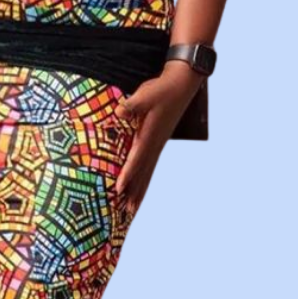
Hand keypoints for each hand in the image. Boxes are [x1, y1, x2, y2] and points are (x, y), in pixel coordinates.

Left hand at [114, 61, 204, 215]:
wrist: (180, 85)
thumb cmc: (160, 90)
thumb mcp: (144, 95)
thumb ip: (131, 105)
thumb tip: (118, 112)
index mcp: (149, 135)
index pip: (136, 159)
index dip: (126, 175)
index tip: (118, 190)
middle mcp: (154, 144)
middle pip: (142, 174)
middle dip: (133, 193)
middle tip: (125, 213)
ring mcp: (158, 145)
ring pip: (147, 173)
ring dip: (139, 191)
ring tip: (132, 209)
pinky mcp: (158, 142)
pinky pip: (150, 166)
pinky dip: (144, 179)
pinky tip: (140, 186)